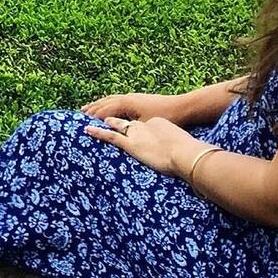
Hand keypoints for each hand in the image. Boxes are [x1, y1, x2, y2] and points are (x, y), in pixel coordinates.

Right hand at [81, 93, 180, 121]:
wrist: (183, 107)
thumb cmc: (164, 117)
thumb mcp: (144, 126)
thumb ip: (128, 129)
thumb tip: (115, 133)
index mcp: (125, 103)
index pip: (103, 112)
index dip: (92, 119)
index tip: (81, 124)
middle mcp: (126, 98)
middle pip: (104, 103)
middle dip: (91, 109)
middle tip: (78, 115)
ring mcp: (132, 97)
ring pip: (110, 100)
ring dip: (98, 104)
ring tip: (88, 108)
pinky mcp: (138, 98)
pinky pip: (117, 99)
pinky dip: (108, 103)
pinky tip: (109, 106)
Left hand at [83, 117, 211, 176]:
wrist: (186, 154)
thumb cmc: (190, 153)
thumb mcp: (185, 146)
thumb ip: (180, 150)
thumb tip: (188, 158)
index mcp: (159, 124)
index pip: (144, 125)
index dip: (138, 129)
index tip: (134, 132)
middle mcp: (146, 125)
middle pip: (128, 123)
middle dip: (115, 121)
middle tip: (104, 119)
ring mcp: (138, 133)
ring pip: (116, 125)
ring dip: (102, 122)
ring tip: (89, 120)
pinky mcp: (131, 144)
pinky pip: (110, 136)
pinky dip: (98, 132)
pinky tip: (87, 130)